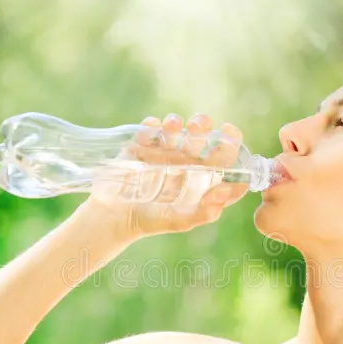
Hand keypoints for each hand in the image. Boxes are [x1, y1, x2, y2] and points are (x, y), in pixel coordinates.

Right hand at [86, 113, 248, 237]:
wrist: (111, 217)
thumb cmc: (149, 221)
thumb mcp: (178, 221)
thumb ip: (203, 212)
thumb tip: (225, 191)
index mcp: (201, 180)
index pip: (224, 159)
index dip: (231, 145)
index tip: (229, 134)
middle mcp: (185, 164)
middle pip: (201, 138)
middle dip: (203, 125)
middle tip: (198, 125)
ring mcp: (163, 154)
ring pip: (176, 129)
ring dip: (176, 122)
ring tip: (171, 125)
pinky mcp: (141, 147)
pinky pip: (149, 129)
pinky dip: (151, 126)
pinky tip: (149, 133)